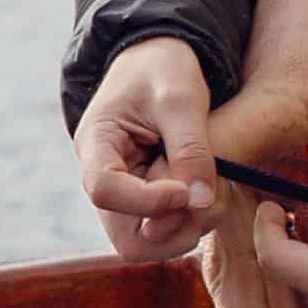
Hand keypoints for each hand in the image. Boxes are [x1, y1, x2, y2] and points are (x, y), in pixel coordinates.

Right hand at [75, 38, 217, 261]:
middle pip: (126, 236)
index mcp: (96, 144)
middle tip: (206, 197)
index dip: (148, 200)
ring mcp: (124, 196)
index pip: (105, 191)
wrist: (159, 63)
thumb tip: (202, 202)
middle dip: (171, 226)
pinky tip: (208, 193)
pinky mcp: (145, 204)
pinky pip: (163, 234)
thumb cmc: (164, 70)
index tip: (187, 191)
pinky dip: (191, 224)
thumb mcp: (182, 98)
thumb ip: (192, 148)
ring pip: (147, 244)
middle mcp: (103, 178)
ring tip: (211, 192)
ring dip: (185, 230)